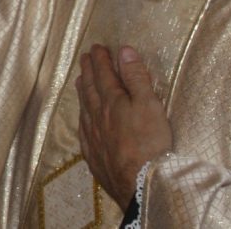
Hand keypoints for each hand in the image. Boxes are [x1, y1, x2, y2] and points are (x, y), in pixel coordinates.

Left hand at [76, 44, 173, 209]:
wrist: (139, 184)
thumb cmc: (150, 143)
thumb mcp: (149, 105)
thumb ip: (136, 77)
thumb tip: (124, 51)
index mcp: (112, 102)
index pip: (104, 75)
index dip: (101, 59)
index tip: (97, 47)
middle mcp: (98, 117)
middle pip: (90, 89)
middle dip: (89, 71)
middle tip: (85, 58)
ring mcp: (93, 138)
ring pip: (84, 109)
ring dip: (82, 92)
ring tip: (80, 80)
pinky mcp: (94, 157)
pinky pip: (83, 132)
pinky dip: (82, 119)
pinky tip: (82, 120)